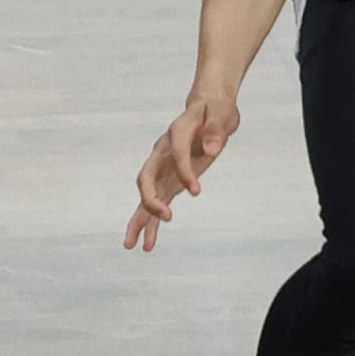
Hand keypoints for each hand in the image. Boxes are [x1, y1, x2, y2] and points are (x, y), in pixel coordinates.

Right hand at [123, 95, 240, 252]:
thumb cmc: (215, 111)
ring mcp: (163, 168)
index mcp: (176, 132)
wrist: (208, 110)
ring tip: (133, 245)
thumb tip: (212, 149)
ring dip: (140, 219)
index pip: (176, 153)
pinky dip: (152, 223)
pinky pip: (157, 203)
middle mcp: (163, 152)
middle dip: (150, 198)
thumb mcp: (221, 113)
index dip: (183, 172)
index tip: (196, 190)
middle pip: (146, 176)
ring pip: (145, 196)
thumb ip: (216, 129)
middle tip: (164, 216)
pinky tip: (147, 244)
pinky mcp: (169, 181)